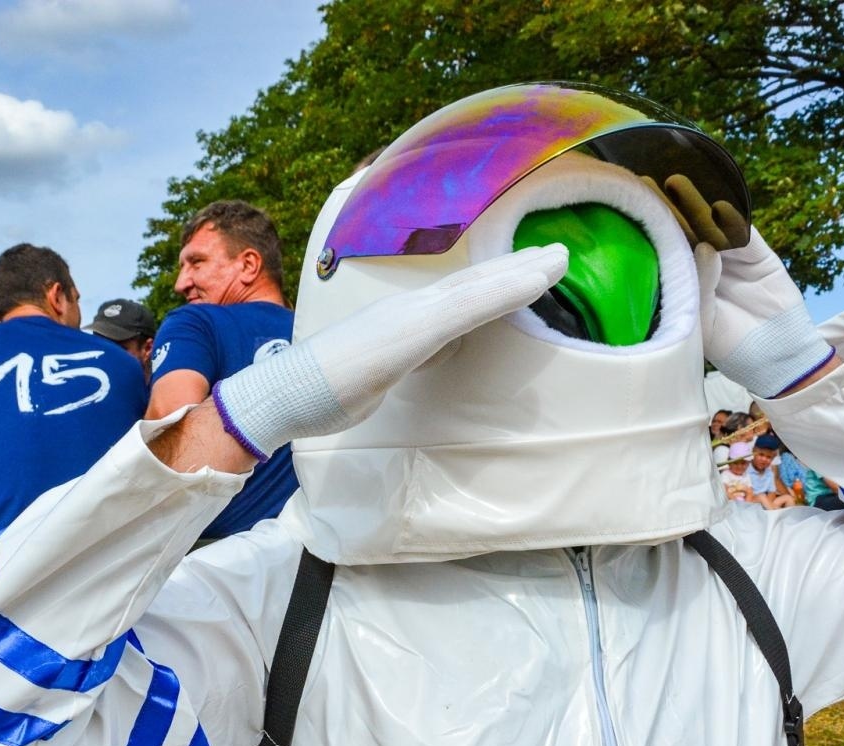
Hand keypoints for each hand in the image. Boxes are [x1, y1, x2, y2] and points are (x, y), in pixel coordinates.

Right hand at [212, 245, 567, 458]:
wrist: (283, 394)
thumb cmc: (324, 389)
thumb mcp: (380, 372)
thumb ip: (407, 359)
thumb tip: (430, 355)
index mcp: (404, 319)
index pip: (460, 295)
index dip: (498, 279)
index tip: (533, 269)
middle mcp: (410, 309)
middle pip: (474, 283)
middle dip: (519, 267)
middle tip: (560, 253)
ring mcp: (409, 318)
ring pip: (475, 290)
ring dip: (519, 274)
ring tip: (558, 261)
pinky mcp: (408, 334)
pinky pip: (465, 311)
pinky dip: (501, 293)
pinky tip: (530, 285)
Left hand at [662, 175, 831, 398]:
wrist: (774, 356)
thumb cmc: (730, 345)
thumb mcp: (704, 318)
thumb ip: (700, 284)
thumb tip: (704, 246)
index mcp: (685, 282)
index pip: (665, 250)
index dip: (650, 230)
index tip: (629, 208)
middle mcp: (705, 266)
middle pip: (685, 231)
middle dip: (668, 209)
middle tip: (645, 184)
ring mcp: (732, 258)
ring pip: (713, 226)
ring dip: (697, 205)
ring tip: (676, 183)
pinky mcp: (758, 255)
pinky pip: (745, 233)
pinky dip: (734, 219)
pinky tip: (720, 203)